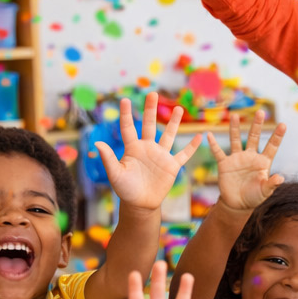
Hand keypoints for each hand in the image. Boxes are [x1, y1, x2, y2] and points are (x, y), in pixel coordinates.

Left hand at [98, 95, 201, 211]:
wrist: (140, 204)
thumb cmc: (125, 190)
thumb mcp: (115, 174)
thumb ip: (108, 158)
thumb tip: (98, 143)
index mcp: (132, 148)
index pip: (128, 128)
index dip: (125, 114)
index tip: (124, 100)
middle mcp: (147, 148)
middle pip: (150, 125)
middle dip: (150, 109)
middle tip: (152, 93)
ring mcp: (161, 156)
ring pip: (169, 135)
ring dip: (174, 122)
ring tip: (179, 109)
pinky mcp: (172, 166)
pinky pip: (184, 154)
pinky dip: (192, 147)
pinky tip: (199, 136)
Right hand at [209, 116, 286, 211]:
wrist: (237, 204)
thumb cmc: (254, 197)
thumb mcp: (265, 191)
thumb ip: (272, 184)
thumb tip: (281, 178)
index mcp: (263, 162)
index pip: (272, 146)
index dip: (277, 136)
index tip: (283, 124)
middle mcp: (250, 157)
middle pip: (254, 137)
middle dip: (257, 125)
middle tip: (260, 112)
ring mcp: (237, 159)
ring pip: (235, 140)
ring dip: (235, 128)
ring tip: (235, 115)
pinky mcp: (225, 164)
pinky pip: (218, 153)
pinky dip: (213, 145)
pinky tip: (209, 135)